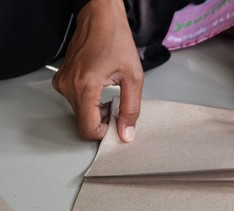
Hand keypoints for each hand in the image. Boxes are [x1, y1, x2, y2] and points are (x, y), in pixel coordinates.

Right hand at [52, 0, 142, 141]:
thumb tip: (126, 132)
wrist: (100, 17)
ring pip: (80, 113)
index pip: (88, 129)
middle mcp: (68, 86)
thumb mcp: (133, 77)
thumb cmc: (116, 39)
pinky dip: (90, 101)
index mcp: (85, 87)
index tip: (116, 125)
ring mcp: (62, 83)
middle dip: (104, 119)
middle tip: (118, 103)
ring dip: (97, 110)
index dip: (104, 132)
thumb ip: (131, 109)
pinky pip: (75, 101)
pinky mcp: (62, 79)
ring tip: (110, 92)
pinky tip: (101, 87)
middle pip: (84, 121)